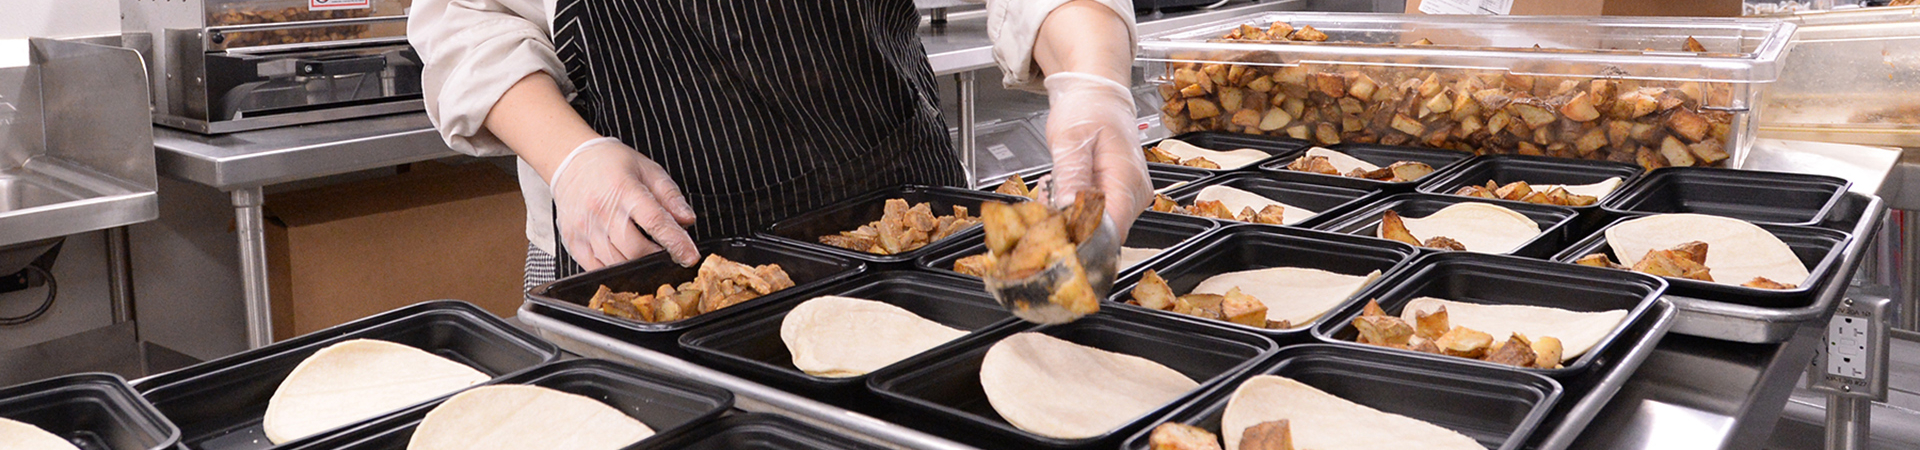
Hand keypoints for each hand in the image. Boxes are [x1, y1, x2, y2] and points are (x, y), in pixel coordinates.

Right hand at [548, 137, 699, 269]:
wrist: (570, 160)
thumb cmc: (611, 163)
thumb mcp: (647, 170)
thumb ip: (670, 196)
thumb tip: (687, 220)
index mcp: (624, 190)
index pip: (655, 222)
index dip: (676, 242)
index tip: (690, 256)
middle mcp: (602, 210)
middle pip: (635, 249)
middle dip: (656, 256)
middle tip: (664, 250)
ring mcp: (584, 227)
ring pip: (616, 262)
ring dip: (635, 265)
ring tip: (643, 252)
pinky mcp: (571, 239)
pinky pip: (594, 267)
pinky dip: (612, 269)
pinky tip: (621, 257)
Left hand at [1042, 72, 1151, 238]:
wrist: (1098, 95)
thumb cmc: (1087, 109)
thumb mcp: (1070, 139)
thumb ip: (1070, 177)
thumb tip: (1066, 209)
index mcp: (1126, 177)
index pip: (1111, 229)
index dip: (1082, 236)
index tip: (1056, 228)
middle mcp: (1136, 191)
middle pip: (1106, 231)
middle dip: (1073, 226)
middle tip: (1048, 205)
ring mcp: (1132, 194)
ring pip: (1103, 225)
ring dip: (1074, 216)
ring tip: (1056, 191)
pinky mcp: (1123, 194)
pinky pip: (1103, 214)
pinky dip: (1080, 208)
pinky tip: (1067, 190)